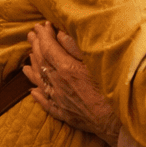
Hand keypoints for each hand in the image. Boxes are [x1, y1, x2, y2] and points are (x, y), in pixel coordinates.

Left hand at [24, 21, 121, 143]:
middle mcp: (58, 84)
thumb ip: (76, 47)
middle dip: (35, 46)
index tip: (41, 25)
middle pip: (41, 62)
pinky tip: (32, 91)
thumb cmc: (112, 88)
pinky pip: (46, 103)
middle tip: (31, 34)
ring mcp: (60, 100)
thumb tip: (59, 34)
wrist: (118, 121)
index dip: (43, 35)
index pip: (48, 48)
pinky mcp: (65, 113)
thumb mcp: (96, 62)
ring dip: (33, 68)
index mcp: (66, 69)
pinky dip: (38, 95)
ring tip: (27, 58)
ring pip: (40, 81)